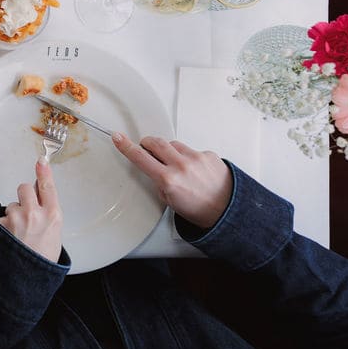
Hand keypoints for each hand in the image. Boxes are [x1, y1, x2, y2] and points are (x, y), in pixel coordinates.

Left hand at [0, 160, 62, 261]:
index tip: (41, 161)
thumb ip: (48, 215)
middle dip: (24, 196)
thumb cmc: (42, 261)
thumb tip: (41, 201)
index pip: (48, 187)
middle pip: (25, 188)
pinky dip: (3, 226)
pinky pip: (1, 218)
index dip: (44, 172)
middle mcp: (35, 214)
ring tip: (18, 234)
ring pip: (11, 204)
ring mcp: (16, 218)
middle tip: (26, 212)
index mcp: (53, 216)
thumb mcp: (55, 236)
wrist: (26, 279)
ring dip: (13, 214)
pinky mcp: (1, 225)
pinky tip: (9, 239)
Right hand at [112, 133, 232, 229]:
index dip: (126, 146)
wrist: (229, 211)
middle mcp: (181, 166)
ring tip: (176, 165)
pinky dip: (189, 157)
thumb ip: (159, 182)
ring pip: (172, 144)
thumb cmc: (200, 211)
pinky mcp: (208, 154)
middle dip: (147, 144)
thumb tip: (154, 168)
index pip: (140, 157)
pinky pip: (191, 149)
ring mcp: (196, 158)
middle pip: (155, 142)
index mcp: (168, 180)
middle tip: (147, 149)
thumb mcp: (170, 201)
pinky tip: (194, 169)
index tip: (118, 137)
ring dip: (169, 151)